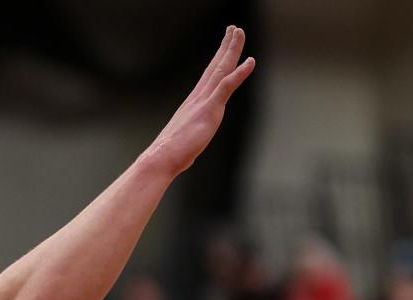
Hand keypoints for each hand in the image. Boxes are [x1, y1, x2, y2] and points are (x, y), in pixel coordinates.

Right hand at [146, 26, 254, 178]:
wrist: (162, 157)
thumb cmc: (172, 153)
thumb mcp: (186, 139)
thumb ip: (192, 133)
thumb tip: (189, 141)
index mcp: (194, 102)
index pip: (209, 76)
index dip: (219, 58)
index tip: (224, 44)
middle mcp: (199, 96)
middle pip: (216, 66)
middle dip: (226, 46)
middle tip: (234, 28)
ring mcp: (204, 101)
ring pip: (221, 69)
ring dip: (232, 50)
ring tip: (239, 32)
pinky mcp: (210, 110)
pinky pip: (227, 86)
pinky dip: (240, 72)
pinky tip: (251, 61)